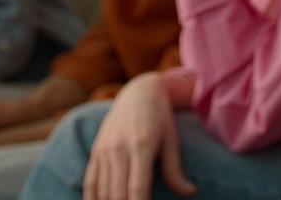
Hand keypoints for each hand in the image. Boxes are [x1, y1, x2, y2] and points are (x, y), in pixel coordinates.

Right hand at [84, 72, 194, 199]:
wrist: (138, 92)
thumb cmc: (160, 118)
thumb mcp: (171, 140)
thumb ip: (175, 169)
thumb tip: (190, 192)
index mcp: (142, 145)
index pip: (137, 187)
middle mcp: (119, 148)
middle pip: (118, 193)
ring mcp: (104, 149)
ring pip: (103, 191)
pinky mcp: (96, 151)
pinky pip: (90, 182)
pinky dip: (93, 199)